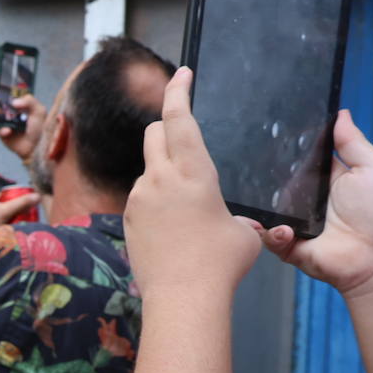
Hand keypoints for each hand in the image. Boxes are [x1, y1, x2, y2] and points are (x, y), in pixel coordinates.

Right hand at [0, 75, 46, 162]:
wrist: (38, 148)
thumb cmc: (41, 128)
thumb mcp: (39, 111)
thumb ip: (29, 101)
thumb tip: (14, 102)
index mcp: (21, 102)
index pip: (10, 88)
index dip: (2, 80)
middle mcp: (11, 110)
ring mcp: (5, 121)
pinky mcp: (2, 133)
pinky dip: (2, 129)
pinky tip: (8, 131)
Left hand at [124, 67, 260, 296]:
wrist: (182, 298)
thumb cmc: (220, 264)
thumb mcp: (244, 232)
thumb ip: (235, 214)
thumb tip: (231, 221)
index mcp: (193, 172)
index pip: (179, 118)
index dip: (179, 91)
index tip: (181, 74)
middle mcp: (159, 179)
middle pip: (153, 133)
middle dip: (166, 128)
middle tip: (183, 139)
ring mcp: (138, 199)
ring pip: (148, 171)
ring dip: (163, 176)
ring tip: (187, 212)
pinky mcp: (127, 219)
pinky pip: (141, 199)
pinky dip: (155, 202)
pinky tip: (172, 230)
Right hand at [259, 109, 372, 299]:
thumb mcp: (372, 168)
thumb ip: (352, 143)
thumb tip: (340, 114)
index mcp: (322, 182)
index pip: (295, 163)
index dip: (283, 153)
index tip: (267, 138)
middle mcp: (305, 202)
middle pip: (273, 185)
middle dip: (262, 179)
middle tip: (256, 172)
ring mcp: (294, 224)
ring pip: (264, 210)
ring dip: (262, 208)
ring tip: (267, 206)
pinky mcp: (287, 246)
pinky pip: (268, 237)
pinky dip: (272, 233)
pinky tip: (284, 229)